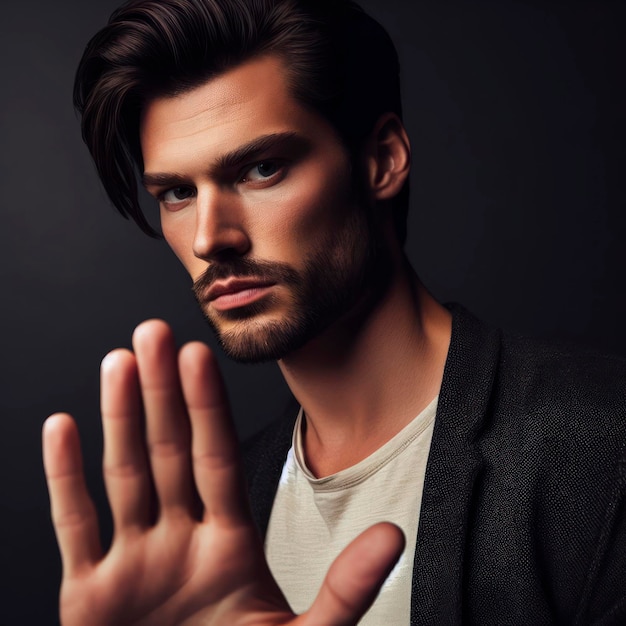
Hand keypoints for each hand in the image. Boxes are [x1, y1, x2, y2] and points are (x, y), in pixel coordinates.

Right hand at [43, 320, 403, 624]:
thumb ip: (348, 588)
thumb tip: (394, 535)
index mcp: (228, 546)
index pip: (217, 458)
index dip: (207, 406)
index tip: (200, 356)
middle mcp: (179, 541)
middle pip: (169, 451)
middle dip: (160, 391)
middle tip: (154, 332)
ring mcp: (133, 564)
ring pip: (124, 474)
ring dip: (119, 417)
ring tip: (117, 362)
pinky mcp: (88, 596)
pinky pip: (74, 524)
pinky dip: (64, 477)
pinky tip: (61, 429)